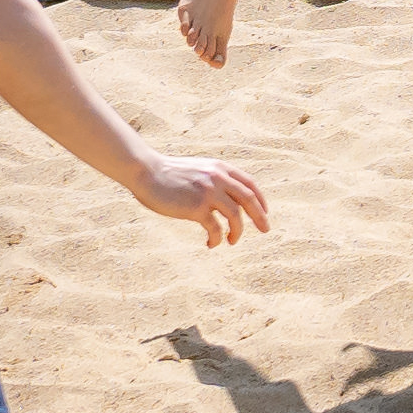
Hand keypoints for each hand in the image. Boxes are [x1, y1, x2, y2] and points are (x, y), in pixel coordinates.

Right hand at [121, 150, 274, 246]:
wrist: (147, 172)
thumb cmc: (168, 174)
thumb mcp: (197, 169)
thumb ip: (213, 178)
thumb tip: (226, 197)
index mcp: (220, 168)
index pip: (250, 183)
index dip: (260, 199)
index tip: (264, 211)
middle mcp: (218, 178)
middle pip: (249, 199)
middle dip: (260, 216)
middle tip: (265, 229)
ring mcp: (209, 192)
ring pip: (236, 216)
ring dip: (238, 231)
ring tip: (232, 241)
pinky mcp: (196, 207)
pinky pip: (215, 228)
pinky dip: (217, 239)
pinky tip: (211, 244)